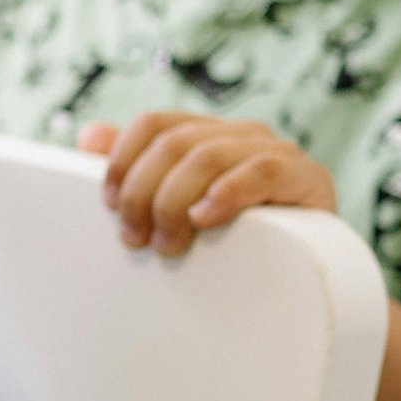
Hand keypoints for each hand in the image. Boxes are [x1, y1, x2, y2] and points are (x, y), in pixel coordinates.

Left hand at [80, 113, 336, 253]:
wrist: (312, 277)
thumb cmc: (238, 243)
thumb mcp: (181, 209)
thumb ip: (139, 170)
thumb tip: (88, 134)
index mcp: (209, 134)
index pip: (155, 123)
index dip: (123, 159)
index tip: (108, 204)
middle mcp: (241, 133)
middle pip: (174, 143)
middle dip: (144, 193)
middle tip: (137, 239)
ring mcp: (276, 151)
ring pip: (208, 156)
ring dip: (175, 202)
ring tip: (169, 243)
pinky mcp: (306, 177)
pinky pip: (260, 171)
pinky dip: (226, 193)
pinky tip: (206, 219)